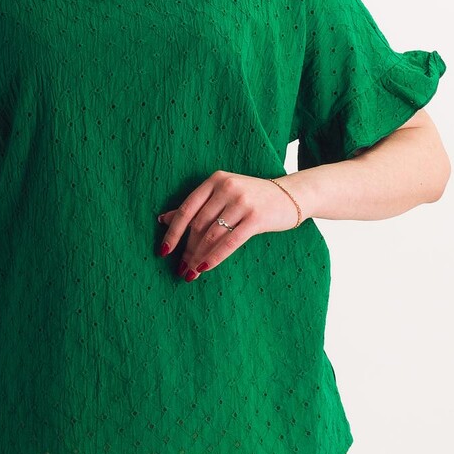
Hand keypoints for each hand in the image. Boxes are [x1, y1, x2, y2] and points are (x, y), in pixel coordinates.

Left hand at [157, 170, 301, 279]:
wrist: (291, 195)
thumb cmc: (252, 197)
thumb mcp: (222, 194)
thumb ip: (195, 205)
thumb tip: (163, 219)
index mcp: (215, 180)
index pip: (187, 209)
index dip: (173, 232)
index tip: (164, 251)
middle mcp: (227, 187)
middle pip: (199, 225)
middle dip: (187, 250)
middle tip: (181, 269)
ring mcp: (242, 202)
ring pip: (212, 235)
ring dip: (198, 257)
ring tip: (191, 273)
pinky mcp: (256, 217)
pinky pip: (230, 242)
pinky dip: (215, 257)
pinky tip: (205, 268)